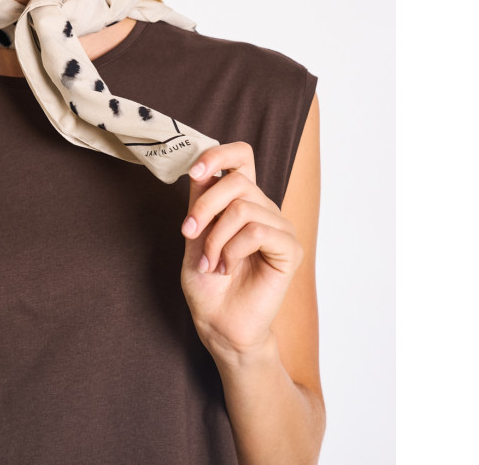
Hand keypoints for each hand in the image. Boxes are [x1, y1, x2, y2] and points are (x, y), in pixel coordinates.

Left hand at [180, 142, 303, 362]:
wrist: (218, 323)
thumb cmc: (206, 283)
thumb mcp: (194, 234)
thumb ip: (199, 202)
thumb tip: (199, 168)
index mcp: (241, 200)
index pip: (241, 156)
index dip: (219, 155)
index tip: (195, 172)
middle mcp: (263, 208)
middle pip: (236, 181)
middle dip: (204, 207)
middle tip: (189, 233)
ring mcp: (279, 227)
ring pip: (243, 208)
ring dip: (216, 238)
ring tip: (210, 263)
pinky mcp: (289, 249)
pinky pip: (258, 232)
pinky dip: (233, 250)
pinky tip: (227, 268)